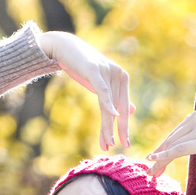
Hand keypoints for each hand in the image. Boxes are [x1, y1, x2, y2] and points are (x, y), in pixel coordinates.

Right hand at [37, 31, 133, 150]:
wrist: (64, 47)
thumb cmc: (83, 66)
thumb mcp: (101, 83)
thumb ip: (116, 96)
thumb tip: (131, 110)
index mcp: (122, 78)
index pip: (124, 108)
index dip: (124, 127)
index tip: (124, 144)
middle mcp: (119, 74)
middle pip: (119, 108)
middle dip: (118, 130)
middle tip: (119, 147)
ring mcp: (108, 71)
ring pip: (109, 105)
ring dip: (108, 125)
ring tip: (108, 142)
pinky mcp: (95, 69)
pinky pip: (103, 90)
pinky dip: (108, 103)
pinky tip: (112, 115)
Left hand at [147, 109, 195, 175]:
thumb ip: (194, 136)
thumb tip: (175, 144)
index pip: (175, 133)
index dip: (162, 148)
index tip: (153, 161)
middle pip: (172, 139)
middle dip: (160, 156)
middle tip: (150, 171)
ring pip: (174, 145)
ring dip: (161, 160)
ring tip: (152, 173)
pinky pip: (180, 149)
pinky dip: (166, 156)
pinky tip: (156, 162)